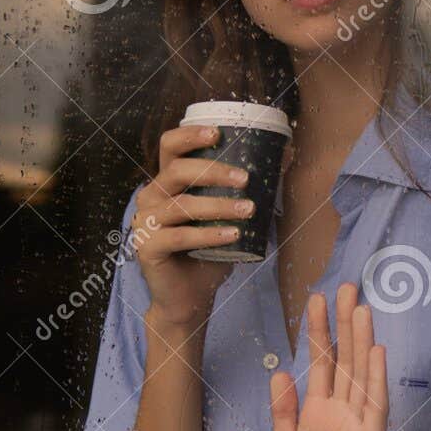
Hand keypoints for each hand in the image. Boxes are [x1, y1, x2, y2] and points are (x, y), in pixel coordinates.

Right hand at [132, 124, 255, 330]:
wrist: (190, 297)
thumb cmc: (210, 250)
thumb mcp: (229, 215)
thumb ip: (246, 188)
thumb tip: (285, 156)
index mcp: (167, 182)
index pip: (170, 146)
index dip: (190, 135)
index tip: (218, 134)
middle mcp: (151, 196)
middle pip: (177, 170)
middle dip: (214, 171)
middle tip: (244, 179)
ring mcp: (145, 222)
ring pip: (182, 205)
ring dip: (219, 206)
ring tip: (248, 210)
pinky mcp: (147, 247)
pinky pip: (180, 236)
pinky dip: (209, 234)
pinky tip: (233, 235)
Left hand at [268, 283, 391, 430]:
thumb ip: (284, 414)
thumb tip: (280, 373)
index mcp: (314, 413)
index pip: (318, 363)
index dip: (318, 332)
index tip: (317, 299)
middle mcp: (338, 410)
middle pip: (343, 358)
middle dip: (343, 323)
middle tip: (347, 286)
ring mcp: (356, 422)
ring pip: (360, 372)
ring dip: (361, 340)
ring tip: (362, 307)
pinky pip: (373, 402)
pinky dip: (375, 376)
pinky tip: (376, 350)